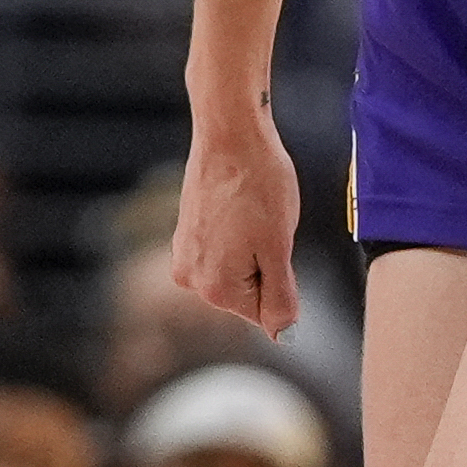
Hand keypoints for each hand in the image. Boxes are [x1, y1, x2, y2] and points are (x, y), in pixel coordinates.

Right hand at [170, 106, 302, 333]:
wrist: (230, 132)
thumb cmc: (259, 184)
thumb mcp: (279, 246)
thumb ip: (281, 298)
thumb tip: (282, 334)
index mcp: (215, 288)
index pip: (266, 311)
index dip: (282, 277)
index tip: (275, 241)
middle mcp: (191, 278)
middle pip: (248, 292)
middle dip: (265, 264)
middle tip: (264, 224)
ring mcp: (184, 254)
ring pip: (238, 268)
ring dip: (252, 247)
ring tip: (249, 211)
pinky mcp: (185, 233)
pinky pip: (223, 248)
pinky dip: (238, 232)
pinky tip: (238, 204)